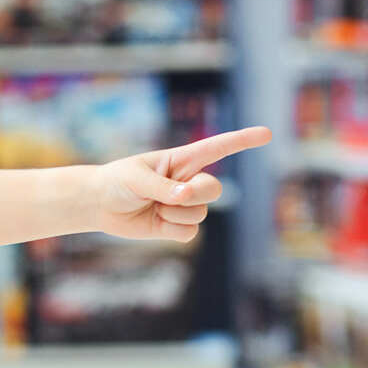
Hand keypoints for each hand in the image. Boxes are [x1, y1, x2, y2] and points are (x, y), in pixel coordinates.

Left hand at [92, 127, 272, 242]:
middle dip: (196, 194)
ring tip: (152, 206)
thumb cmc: (118, 181)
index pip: (217, 148)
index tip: (267, 134)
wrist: (101, 204)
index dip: (242, 140)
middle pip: (214, 189)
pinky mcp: (177, 227)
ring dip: (174, 214)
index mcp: (182, 160)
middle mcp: (189, 181)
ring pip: (199, 214)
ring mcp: (185, 205)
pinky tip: (156, 221)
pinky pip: (189, 233)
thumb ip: (163, 186)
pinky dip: (172, 230)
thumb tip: (186, 197)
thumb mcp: (137, 177)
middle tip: (174, 195)